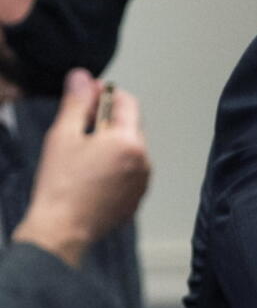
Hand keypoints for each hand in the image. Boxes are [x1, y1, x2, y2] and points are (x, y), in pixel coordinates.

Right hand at [12, 69, 150, 266]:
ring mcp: (143, 180)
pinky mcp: (137, 197)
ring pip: (131, 148)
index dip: (107, 94)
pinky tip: (91, 172)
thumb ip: (77, 103)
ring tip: (83, 151)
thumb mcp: (63, 136)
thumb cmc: (60, 185)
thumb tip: (82, 77)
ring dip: (112, 142)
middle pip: (131, 125)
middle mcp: (144, 159)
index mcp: (129, 141)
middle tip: (81, 123)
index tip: (88, 94)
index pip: (128, 102)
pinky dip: (116, 164)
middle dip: (108, 118)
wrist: (61, 230)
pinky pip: (131, 170)